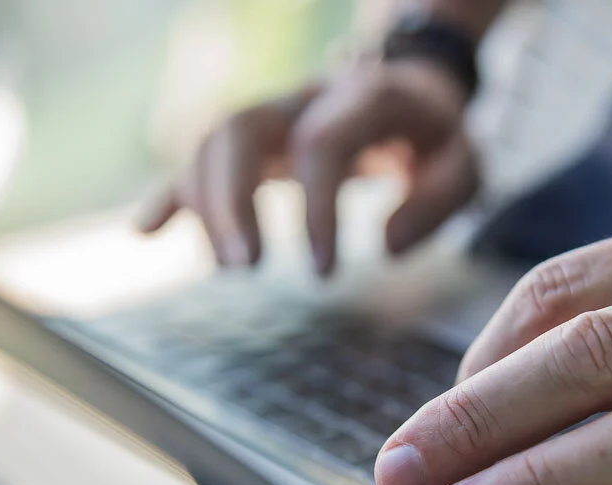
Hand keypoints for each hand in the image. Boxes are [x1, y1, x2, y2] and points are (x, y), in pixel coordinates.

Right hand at [137, 61, 478, 273]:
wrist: (413, 86)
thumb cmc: (437, 134)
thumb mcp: (466, 162)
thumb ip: (437, 201)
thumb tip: (384, 248)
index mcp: (362, 97)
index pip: (322, 146)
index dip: (316, 209)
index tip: (323, 271)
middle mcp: (305, 98)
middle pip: (243, 130)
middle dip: (233, 200)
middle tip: (245, 268)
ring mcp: (274, 113)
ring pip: (214, 139)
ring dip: (205, 204)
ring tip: (225, 267)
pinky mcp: (256, 137)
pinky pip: (201, 155)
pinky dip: (171, 192)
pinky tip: (145, 231)